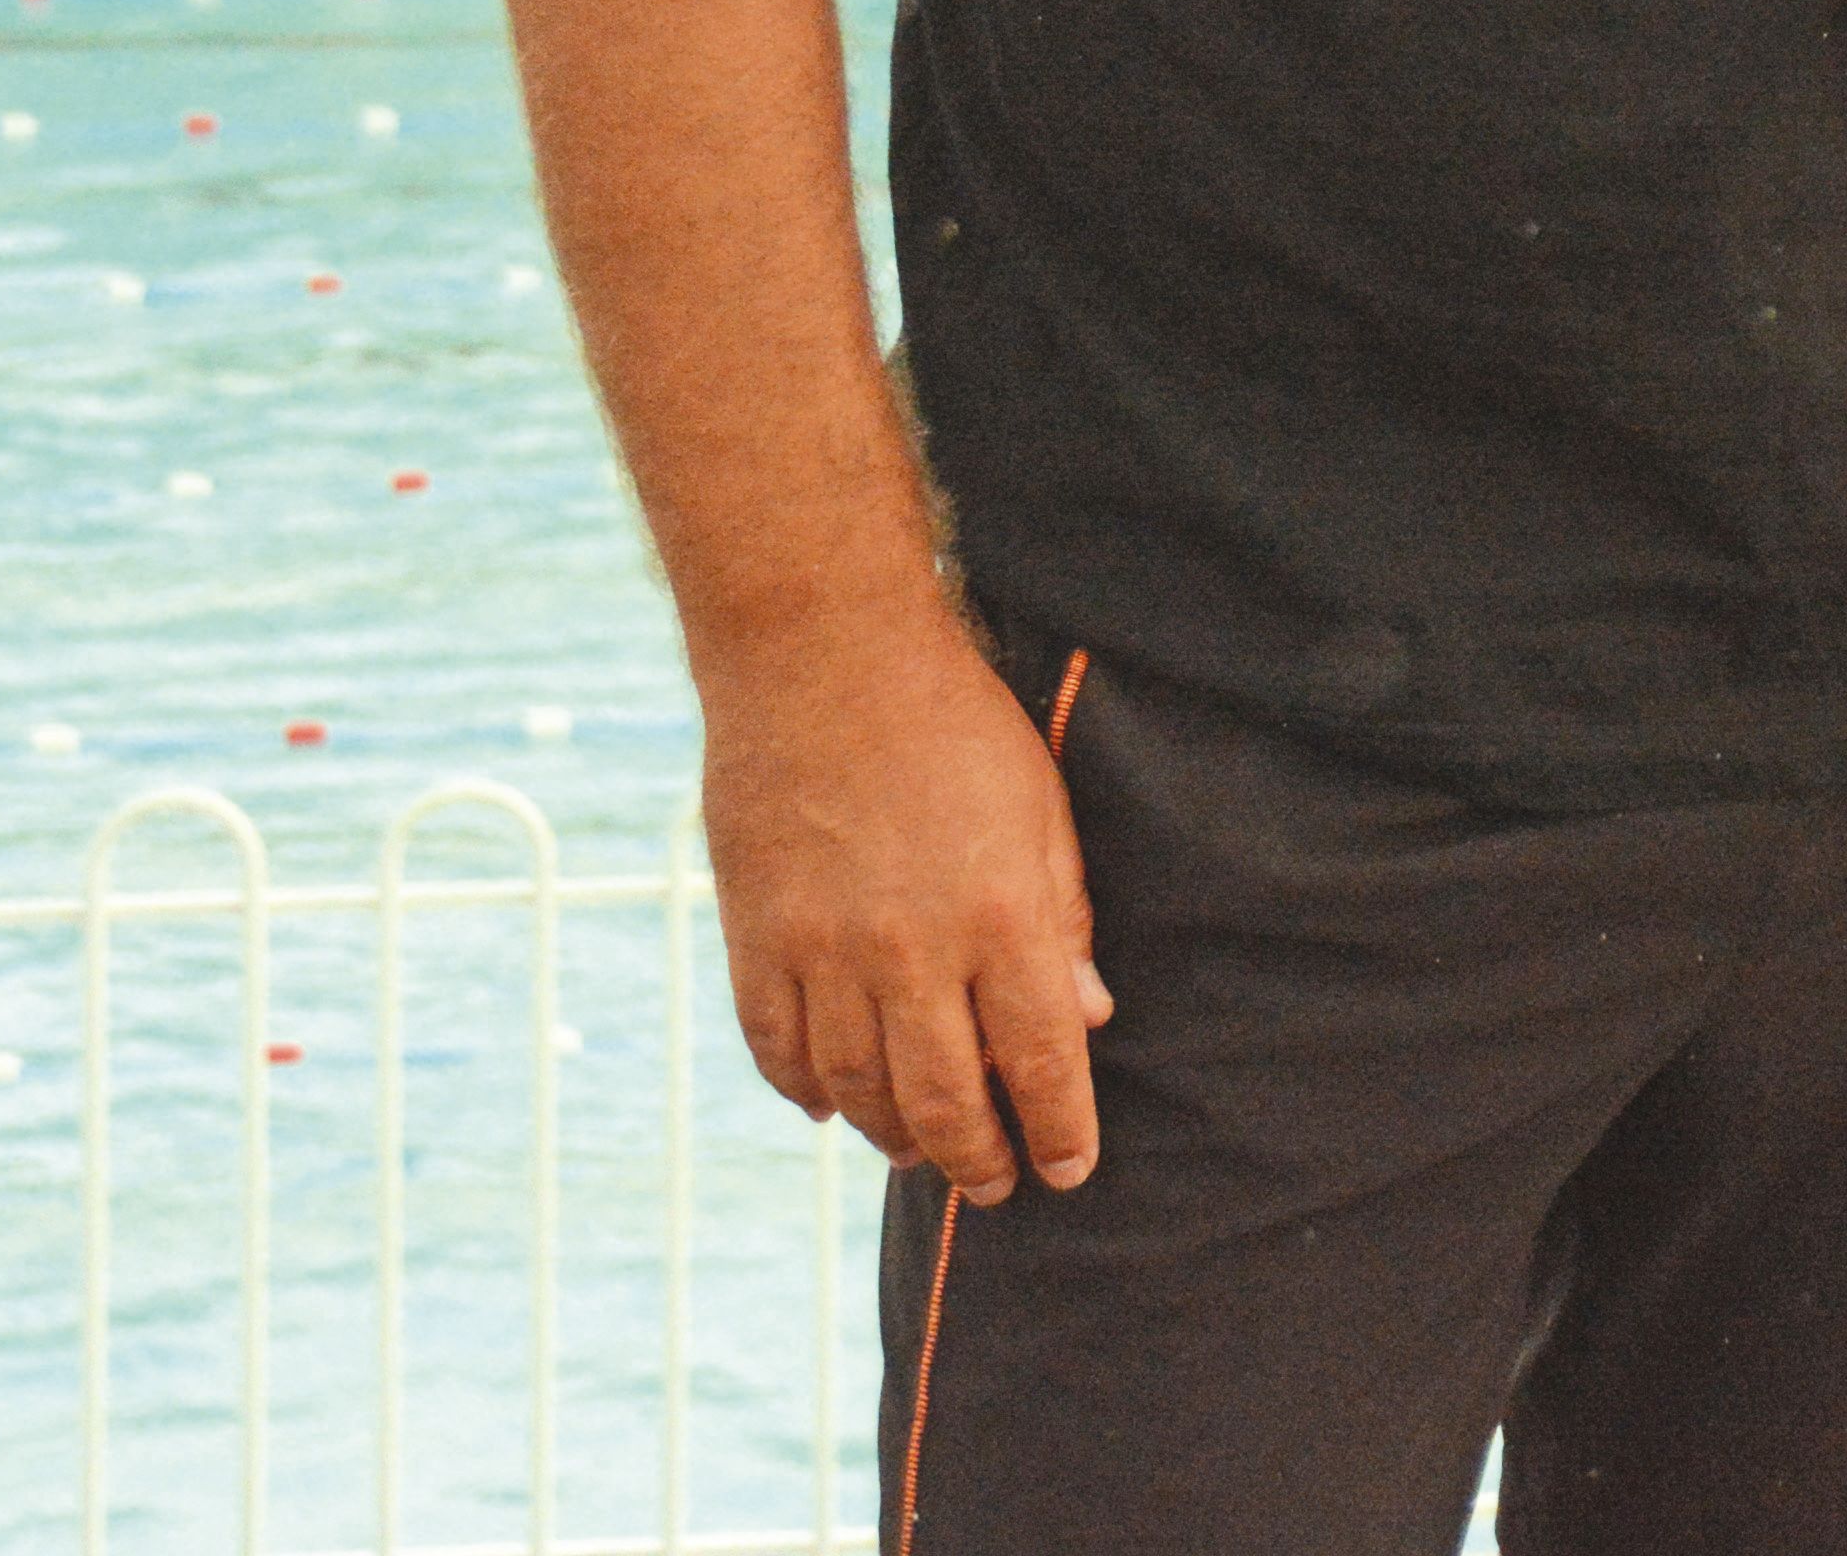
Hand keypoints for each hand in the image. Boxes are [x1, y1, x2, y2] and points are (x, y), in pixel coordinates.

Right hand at [700, 620, 1106, 1207]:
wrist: (824, 660)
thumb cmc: (954, 726)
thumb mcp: (1043, 812)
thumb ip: (1064, 921)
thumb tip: (1089, 1020)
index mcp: (1003, 920)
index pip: (1044, 1062)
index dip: (1061, 1130)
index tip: (1070, 1171)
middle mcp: (913, 953)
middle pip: (947, 1101)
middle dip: (980, 1159)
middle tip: (997, 1186)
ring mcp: (824, 953)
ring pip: (859, 1091)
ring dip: (895, 1138)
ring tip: (921, 1154)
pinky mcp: (756, 940)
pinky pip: (778, 1050)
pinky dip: (807, 1092)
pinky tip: (834, 1108)